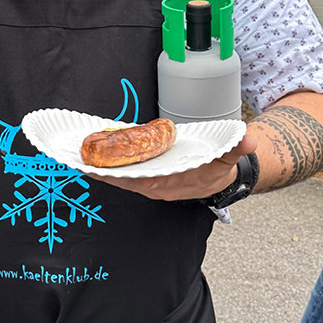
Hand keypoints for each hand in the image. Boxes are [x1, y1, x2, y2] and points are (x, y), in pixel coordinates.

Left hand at [88, 133, 256, 200]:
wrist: (219, 175)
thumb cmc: (218, 166)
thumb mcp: (228, 157)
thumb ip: (235, 147)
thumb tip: (247, 137)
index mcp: (170, 184)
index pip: (141, 180)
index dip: (121, 175)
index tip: (101, 169)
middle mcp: (154, 185)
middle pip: (122, 179)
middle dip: (100, 169)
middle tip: (75, 158)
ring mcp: (147, 180)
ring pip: (118, 175)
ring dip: (98, 166)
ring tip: (76, 153)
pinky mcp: (144, 173)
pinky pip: (121, 169)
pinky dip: (107, 162)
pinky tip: (93, 150)